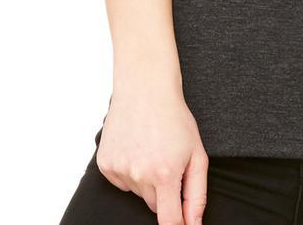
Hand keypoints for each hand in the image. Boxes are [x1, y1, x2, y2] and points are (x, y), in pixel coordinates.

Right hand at [96, 77, 207, 224]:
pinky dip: (130, 171)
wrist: (145, 90)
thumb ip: (196, 193)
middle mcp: (140, 175)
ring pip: (138, 192)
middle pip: (154, 206)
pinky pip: (121, 182)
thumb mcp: (197, 153)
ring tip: (151, 149)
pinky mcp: (105, 164)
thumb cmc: (175, 119)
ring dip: (146, 180)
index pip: (169, 222)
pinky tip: (136, 148)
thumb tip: (193, 224)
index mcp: (165, 174)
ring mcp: (120, 170)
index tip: (180, 224)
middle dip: (164, 191)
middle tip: (168, 162)